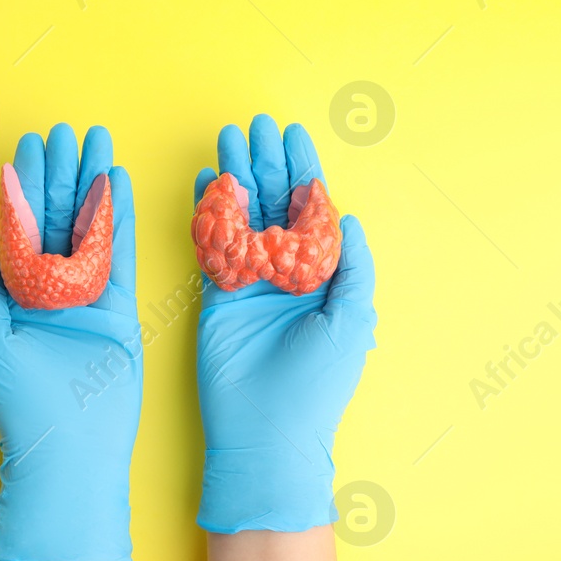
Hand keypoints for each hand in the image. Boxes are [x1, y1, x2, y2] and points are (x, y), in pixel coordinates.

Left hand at [0, 124, 141, 560]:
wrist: (68, 450)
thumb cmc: (19, 401)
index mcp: (15, 292)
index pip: (21, 225)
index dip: (26, 184)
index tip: (31, 147)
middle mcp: (51, 289)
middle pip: (57, 216)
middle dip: (61, 172)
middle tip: (68, 131)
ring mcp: (87, 298)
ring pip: (90, 227)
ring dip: (92, 184)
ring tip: (98, 142)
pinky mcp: (120, 311)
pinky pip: (121, 254)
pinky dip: (120, 219)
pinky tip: (119, 183)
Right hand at [193, 114, 376, 533]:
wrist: (267, 435)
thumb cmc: (318, 385)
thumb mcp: (352, 320)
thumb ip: (352, 266)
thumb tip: (348, 217)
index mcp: (323, 277)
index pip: (313, 211)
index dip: (304, 172)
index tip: (295, 136)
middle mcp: (287, 274)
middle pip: (275, 205)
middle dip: (267, 163)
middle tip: (256, 125)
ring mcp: (250, 284)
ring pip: (243, 217)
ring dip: (236, 177)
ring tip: (228, 139)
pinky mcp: (216, 298)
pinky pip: (212, 246)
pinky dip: (209, 214)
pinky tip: (207, 183)